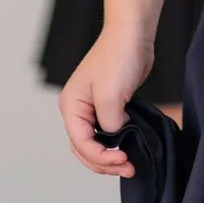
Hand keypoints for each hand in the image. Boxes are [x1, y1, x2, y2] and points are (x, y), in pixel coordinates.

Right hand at [60, 25, 153, 177]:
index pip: (80, 143)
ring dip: (109, 157)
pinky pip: (107, 133)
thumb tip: (115, 136)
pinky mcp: (109, 105)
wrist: (132, 34)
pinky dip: (116, 144)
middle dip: (103, 162)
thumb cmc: (118, 57)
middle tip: (127, 168)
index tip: (122, 159)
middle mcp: (77, 109)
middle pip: (84, 148)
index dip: (100, 157)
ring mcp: (92, 108)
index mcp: (71, 106)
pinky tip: (128, 149)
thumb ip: (109, 123)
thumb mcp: (110, 95)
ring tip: (128, 165)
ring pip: (95, 143)